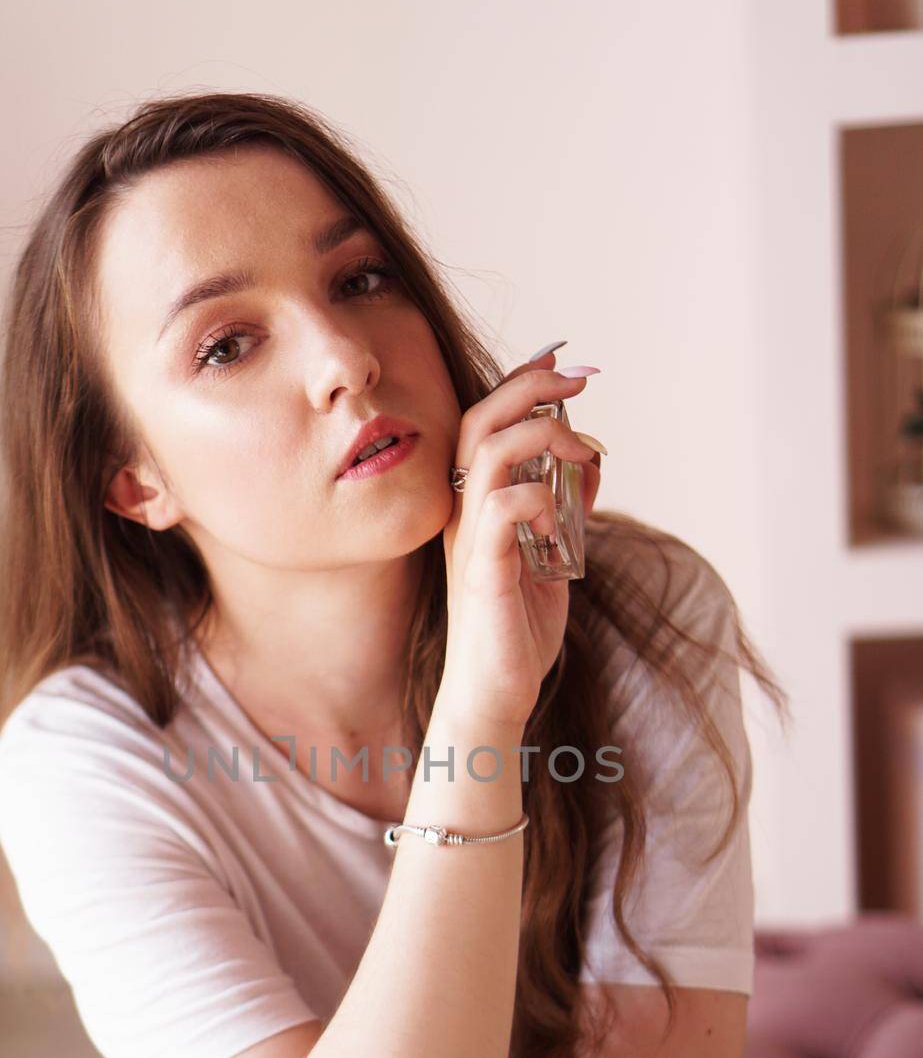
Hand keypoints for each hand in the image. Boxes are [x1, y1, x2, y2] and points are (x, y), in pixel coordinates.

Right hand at [439, 354, 601, 728]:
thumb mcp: (555, 556)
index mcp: (476, 504)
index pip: (487, 424)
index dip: (522, 385)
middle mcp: (464, 513)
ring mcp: (469, 540)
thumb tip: (593, 458)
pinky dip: (539, 498)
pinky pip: (503, 510)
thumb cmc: (517, 631)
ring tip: (580, 446)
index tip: (563, 364)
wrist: (493, 694)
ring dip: (541, 435)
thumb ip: (568, 508)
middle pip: (480, 421)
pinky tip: (561, 518)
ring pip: (485, 453)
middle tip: (579, 380)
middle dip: (531, 388)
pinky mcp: (483, 571)